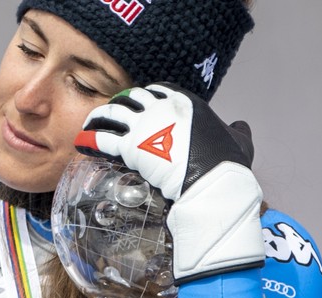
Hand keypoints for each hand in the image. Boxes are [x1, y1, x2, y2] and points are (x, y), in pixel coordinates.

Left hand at [74, 82, 264, 283]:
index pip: (155, 90)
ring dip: (96, 119)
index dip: (141, 97)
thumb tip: (240, 126)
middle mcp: (161, 107)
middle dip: (116, 105)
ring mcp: (144, 125)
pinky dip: (89, 139)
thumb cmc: (226, 163)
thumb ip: (236, 131)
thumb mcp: (239, 142)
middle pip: (129, 99)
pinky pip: (103, 139)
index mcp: (184, 101)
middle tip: (106, 115)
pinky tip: (81, 143)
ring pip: (111, 114)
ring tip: (88, 126)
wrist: (212, 182)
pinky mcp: (131, 146)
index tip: (133, 105)